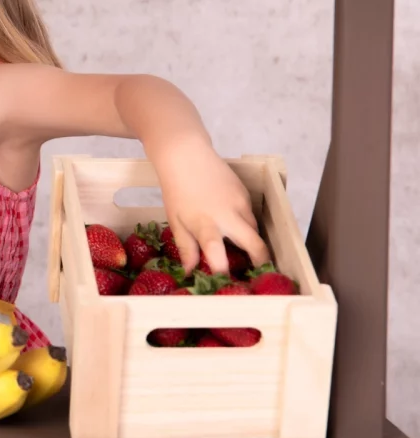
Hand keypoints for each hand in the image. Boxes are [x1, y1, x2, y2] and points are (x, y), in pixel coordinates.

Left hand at [153, 141, 270, 275]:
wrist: (186, 155)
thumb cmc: (176, 190)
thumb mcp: (175, 221)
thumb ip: (186, 248)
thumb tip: (190, 273)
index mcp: (205, 224)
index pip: (218, 253)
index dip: (223, 270)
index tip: (225, 282)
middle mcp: (228, 215)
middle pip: (256, 245)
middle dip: (260, 262)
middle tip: (256, 273)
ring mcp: (241, 204)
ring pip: (255, 230)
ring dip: (252, 242)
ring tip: (242, 251)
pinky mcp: (246, 194)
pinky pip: (251, 216)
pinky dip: (246, 225)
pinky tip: (233, 225)